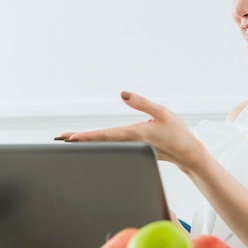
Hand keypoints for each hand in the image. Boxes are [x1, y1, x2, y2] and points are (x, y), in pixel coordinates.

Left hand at [56, 91, 202, 166]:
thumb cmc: (177, 132)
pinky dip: (99, 143)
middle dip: (79, 140)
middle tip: (59, 138)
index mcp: (134, 134)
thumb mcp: (162, 111)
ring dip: (87, 142)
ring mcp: (131, 148)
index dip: (86, 137)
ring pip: (104, 145)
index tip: (70, 138)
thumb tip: (122, 94)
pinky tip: (91, 142)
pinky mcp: (134, 149)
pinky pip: (112, 147)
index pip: (105, 136)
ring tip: (68, 138)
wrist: (188, 153)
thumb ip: (141, 102)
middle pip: (100, 142)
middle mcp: (130, 143)